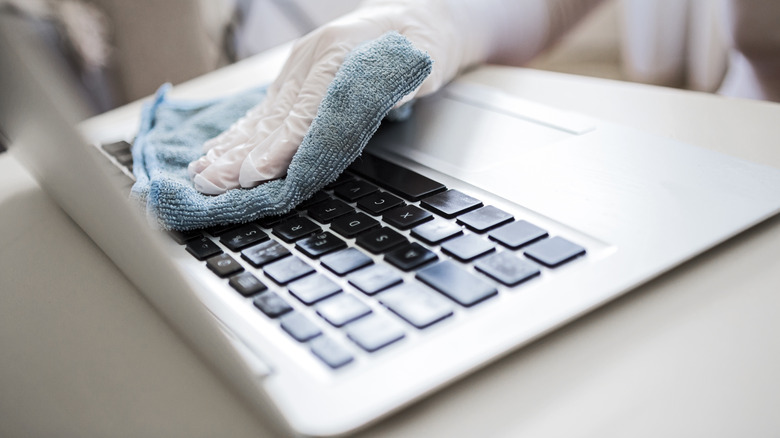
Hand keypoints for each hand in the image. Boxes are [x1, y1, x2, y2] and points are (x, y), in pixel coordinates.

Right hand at [188, 0, 489, 194]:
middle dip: (242, 154)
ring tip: (203, 174)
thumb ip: (391, 88)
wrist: (410, 17)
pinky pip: (264, 109)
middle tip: (213, 184)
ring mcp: (298, 66)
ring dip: (231, 147)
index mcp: (339, 49)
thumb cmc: (416, 43)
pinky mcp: (294, 78)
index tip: (258, 171)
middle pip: (274, 115)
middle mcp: (310, 57)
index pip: (306, 108)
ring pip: (262, 114)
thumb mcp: (419, 63)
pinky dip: (240, 132)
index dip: (281, 144)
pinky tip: (216, 150)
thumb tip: (365, 112)